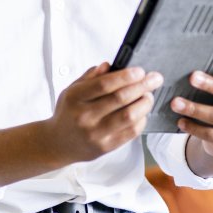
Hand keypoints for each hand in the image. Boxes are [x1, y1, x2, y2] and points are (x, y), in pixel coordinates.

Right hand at [44, 62, 163, 164]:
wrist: (58, 143)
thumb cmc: (68, 112)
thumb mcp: (72, 90)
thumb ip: (91, 77)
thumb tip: (110, 65)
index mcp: (75, 98)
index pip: (104, 84)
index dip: (125, 76)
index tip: (140, 71)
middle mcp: (85, 116)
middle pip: (120, 98)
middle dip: (142, 86)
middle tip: (154, 79)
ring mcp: (96, 134)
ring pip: (129, 116)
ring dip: (144, 103)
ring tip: (149, 96)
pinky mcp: (105, 147)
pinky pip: (130, 132)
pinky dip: (141, 120)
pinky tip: (142, 112)